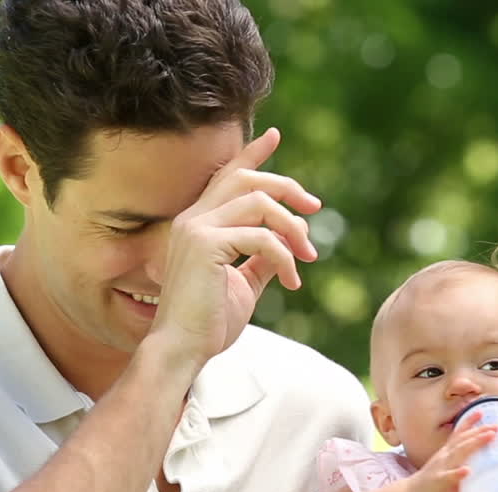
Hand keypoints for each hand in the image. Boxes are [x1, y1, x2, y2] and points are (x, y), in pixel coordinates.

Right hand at [151, 127, 321, 363]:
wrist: (182, 350)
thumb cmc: (208, 324)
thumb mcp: (242, 285)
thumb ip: (261, 261)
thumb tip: (285, 247)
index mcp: (197, 224)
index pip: (226, 176)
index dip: (251, 153)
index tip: (274, 135)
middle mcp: (192, 218)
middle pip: (247, 179)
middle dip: (287, 188)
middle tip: (314, 209)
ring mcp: (196, 229)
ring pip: (259, 202)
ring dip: (293, 228)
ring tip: (308, 257)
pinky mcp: (205, 246)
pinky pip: (261, 237)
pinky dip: (285, 257)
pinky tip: (292, 282)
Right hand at [399, 414, 497, 491]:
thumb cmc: (432, 486)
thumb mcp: (449, 474)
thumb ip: (463, 473)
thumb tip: (481, 476)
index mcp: (446, 454)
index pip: (458, 435)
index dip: (469, 422)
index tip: (482, 412)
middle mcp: (443, 457)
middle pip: (463, 440)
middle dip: (479, 431)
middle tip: (496, 425)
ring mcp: (440, 468)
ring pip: (458, 453)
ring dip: (473, 443)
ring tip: (488, 436)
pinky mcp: (437, 482)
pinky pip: (448, 476)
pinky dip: (458, 473)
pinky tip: (467, 470)